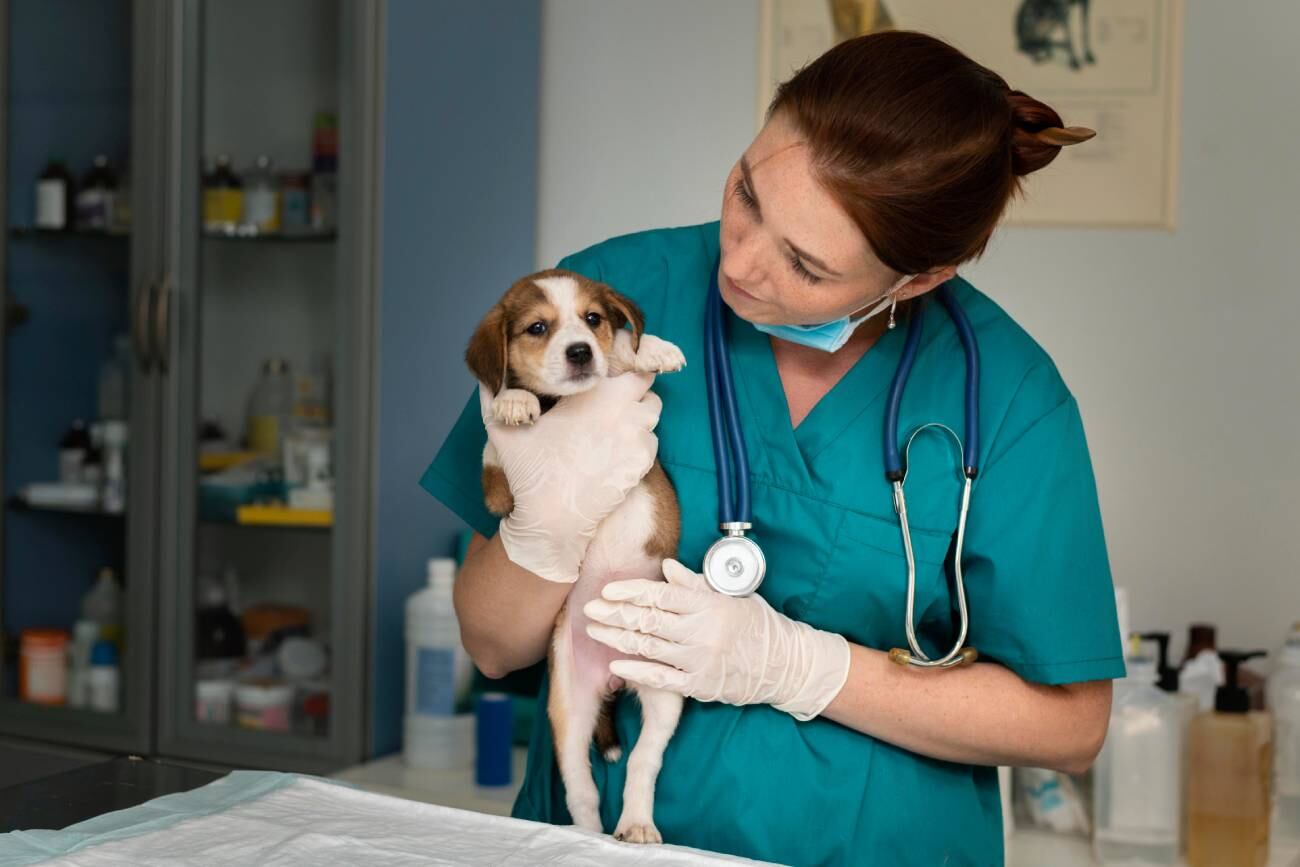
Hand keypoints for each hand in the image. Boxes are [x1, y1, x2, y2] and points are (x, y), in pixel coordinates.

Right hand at [479, 373, 660, 583]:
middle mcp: (624, 411)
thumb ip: (495, 398)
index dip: (623, 371)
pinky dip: (638, 444)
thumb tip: (485, 381)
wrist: (553, 519)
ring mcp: (638, 439)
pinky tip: (614, 454)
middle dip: (633, 391)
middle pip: (647, 387)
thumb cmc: (529, 471)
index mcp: (596, 393)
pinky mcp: (643, 464)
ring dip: (637, 417)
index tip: (609, 380)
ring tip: (611, 430)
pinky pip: (650, 443)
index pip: (631, 366)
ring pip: (651, 415)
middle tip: (610, 405)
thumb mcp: (503, 428)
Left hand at [582, 559, 850, 720]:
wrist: (786, 665)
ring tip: (594, 630)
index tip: (608, 590)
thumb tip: (667, 567)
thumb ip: (696, 584)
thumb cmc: (758, 624)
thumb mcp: (732, 596)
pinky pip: (660, 678)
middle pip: (647, 620)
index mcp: (708, 605)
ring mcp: (699, 660)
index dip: (630, 591)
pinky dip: (636, 670)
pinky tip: (616, 663)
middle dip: (614, 613)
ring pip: (648, 647)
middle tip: (590, 608)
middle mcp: (701, 632)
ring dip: (617, 638)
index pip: (660, 595)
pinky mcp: (699, 685)